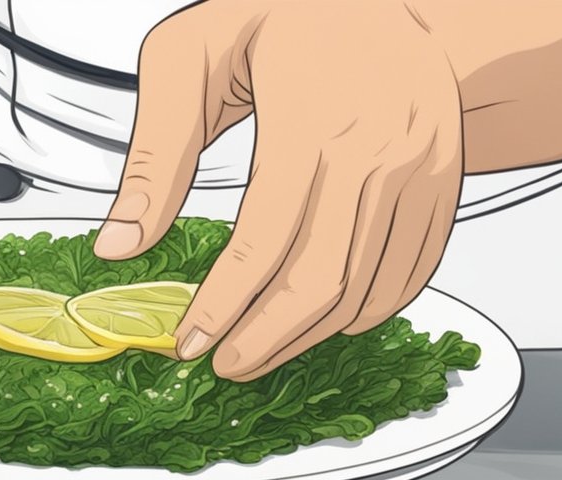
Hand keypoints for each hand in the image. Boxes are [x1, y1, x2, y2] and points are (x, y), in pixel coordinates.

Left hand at [94, 0, 466, 380]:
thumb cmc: (277, 13)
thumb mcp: (186, 61)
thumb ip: (153, 159)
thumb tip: (117, 244)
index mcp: (311, 116)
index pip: (264, 244)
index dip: (223, 306)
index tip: (189, 341)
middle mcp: (378, 145)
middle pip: (323, 281)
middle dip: (266, 339)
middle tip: (223, 363)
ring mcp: (421, 165)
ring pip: (370, 288)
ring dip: (312, 337)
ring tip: (262, 350)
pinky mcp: (444, 178)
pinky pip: (415, 270)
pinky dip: (371, 310)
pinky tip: (327, 322)